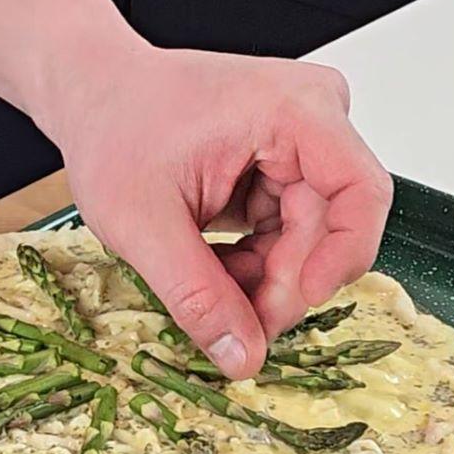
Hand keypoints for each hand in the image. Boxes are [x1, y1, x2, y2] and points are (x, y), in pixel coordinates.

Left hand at [43, 46, 392, 378]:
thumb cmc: (113, 127)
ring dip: (262, 281)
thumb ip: (197, 296)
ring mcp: (299, 146)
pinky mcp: (281, 171)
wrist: (92, 94)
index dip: (341, 257)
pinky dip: (250, 266)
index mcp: (294, 110)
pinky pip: (285, 237)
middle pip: (330, 228)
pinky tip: (210, 269)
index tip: (300, 299)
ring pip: (308, 242)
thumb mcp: (142, 223)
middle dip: (282, 286)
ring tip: (205, 291)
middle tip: (233, 327)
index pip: (361, 193)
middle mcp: (312, 121)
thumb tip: (244, 359)